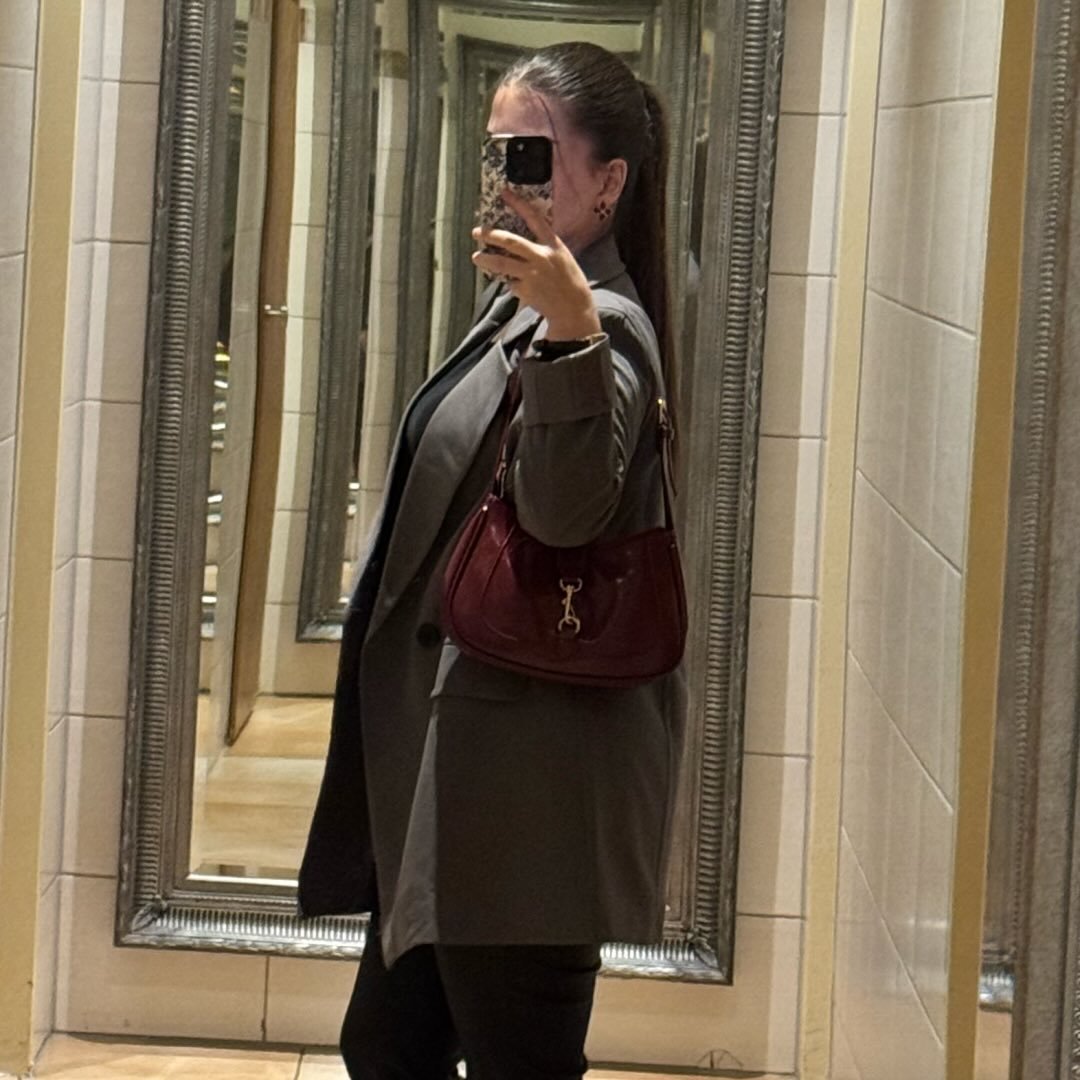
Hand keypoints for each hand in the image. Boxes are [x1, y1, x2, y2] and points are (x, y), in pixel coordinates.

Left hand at [471, 189, 601, 340]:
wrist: (574, 309)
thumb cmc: (569, 282)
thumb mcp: (562, 258)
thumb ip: (543, 248)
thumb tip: (519, 245)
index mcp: (553, 245)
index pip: (534, 219)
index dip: (518, 204)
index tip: (504, 193)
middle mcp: (541, 257)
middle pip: (510, 241)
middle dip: (490, 234)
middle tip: (476, 231)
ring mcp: (532, 274)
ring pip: (502, 263)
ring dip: (486, 259)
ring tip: (476, 257)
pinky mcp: (525, 290)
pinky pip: (511, 282)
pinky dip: (509, 282)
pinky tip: (514, 285)